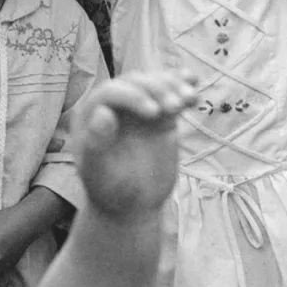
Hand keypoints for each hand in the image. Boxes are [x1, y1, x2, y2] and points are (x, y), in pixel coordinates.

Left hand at [78, 70, 196, 220]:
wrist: (131, 204)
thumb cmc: (108, 189)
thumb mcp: (98, 170)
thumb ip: (96, 143)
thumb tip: (103, 112)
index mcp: (92, 113)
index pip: (111, 93)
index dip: (132, 96)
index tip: (153, 112)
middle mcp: (113, 105)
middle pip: (135, 84)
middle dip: (156, 90)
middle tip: (174, 107)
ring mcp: (137, 109)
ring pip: (154, 85)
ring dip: (172, 86)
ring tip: (189, 99)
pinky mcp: (159, 117)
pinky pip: (170, 97)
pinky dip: (181, 87)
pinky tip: (194, 82)